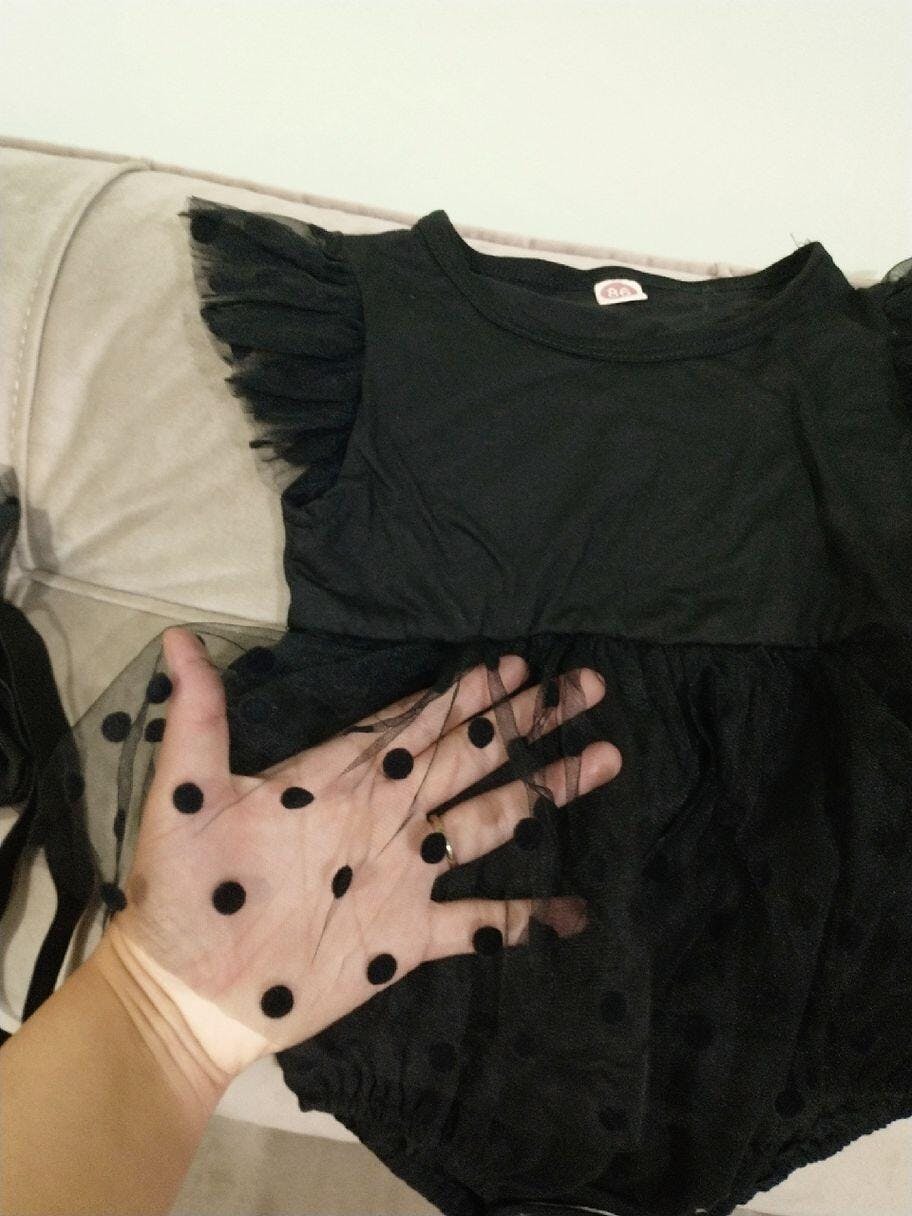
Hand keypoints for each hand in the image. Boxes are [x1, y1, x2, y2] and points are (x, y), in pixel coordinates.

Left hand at [97, 627, 621, 1079]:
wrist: (187, 991)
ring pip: (491, 821)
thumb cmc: (183, 890)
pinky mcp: (408, 936)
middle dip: (528, 719)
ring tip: (605, 757)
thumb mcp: (187, 796)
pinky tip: (576, 908)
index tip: (514, 661)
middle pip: (471, 756)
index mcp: (342, 778)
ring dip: (547, 791)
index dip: (466, 692)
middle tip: (586, 684)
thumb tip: (176, 638)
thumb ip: (197, 719)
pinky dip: (527, 918)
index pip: (417, 721)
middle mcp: (386, 817)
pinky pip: (481, 924)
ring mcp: (404, 875)